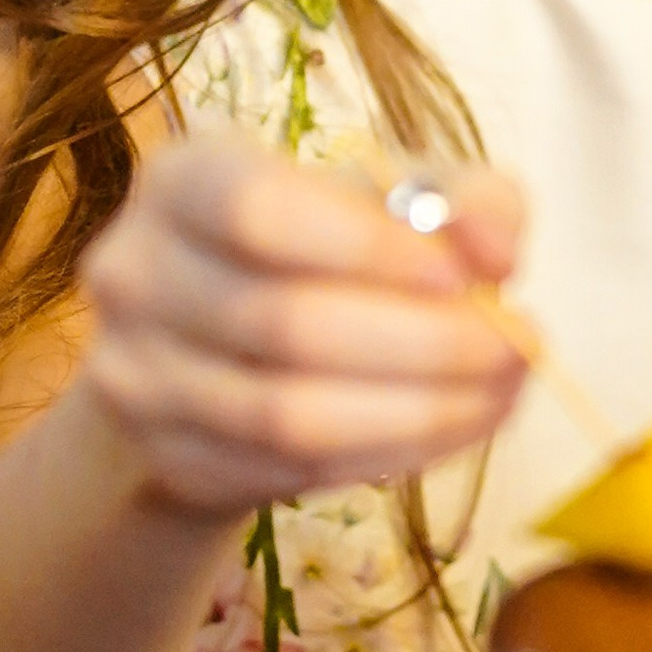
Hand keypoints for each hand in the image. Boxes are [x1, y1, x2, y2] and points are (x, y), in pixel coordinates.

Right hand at [81, 135, 527, 518]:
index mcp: (181, 178)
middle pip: (284, 324)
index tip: (467, 275)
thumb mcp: (398, 195)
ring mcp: (137, 375)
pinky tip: (448, 429)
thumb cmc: (325, 246)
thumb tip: (495, 251)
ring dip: (419, 413)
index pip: (258, 210)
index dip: (367, 248)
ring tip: (501, 393)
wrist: (226, 347)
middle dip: (424, 344)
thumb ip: (466, 199)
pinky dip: (386, 455)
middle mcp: (133, 272)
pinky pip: (289, 472)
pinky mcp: (167, 458)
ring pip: (288, 416)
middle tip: (517, 347)